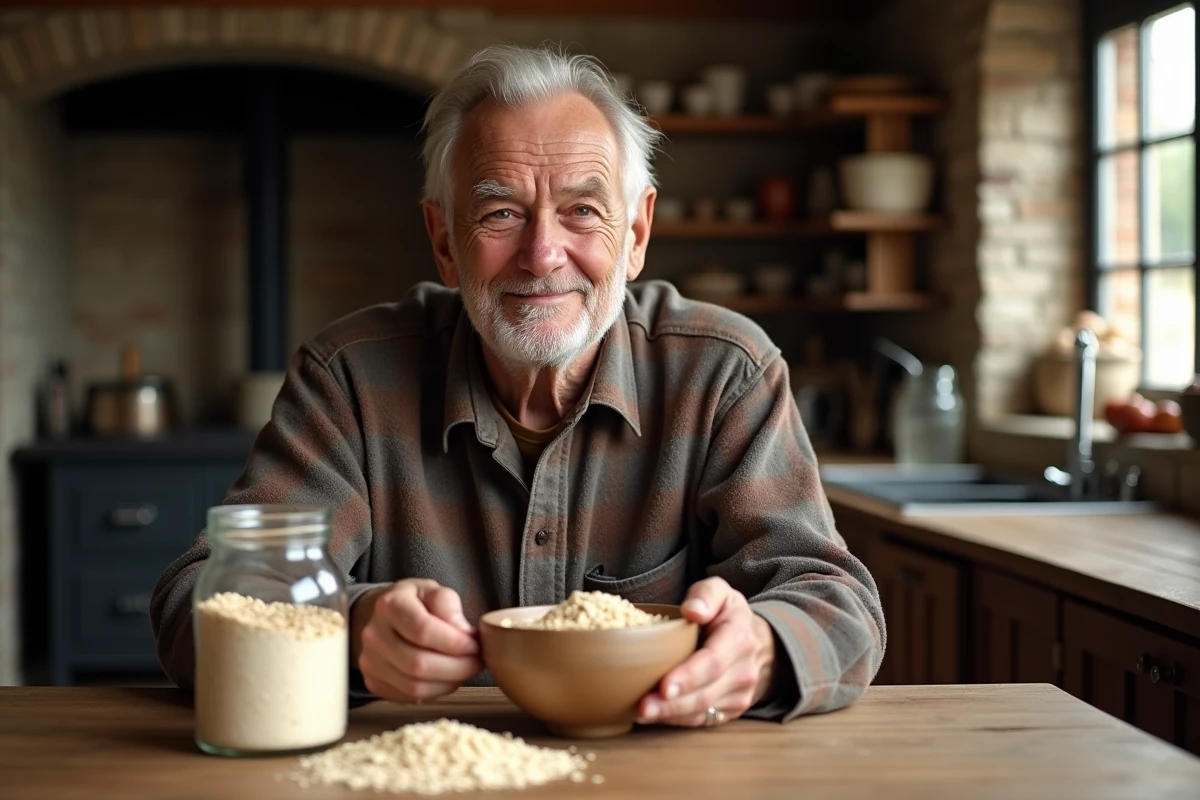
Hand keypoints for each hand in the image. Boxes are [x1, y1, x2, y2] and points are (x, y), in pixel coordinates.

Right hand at [352, 579, 482, 702]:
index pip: (423, 631)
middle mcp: (374, 635)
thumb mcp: (433, 590)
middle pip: (418, 664)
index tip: (475, 644)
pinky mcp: (373, 682)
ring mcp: (370, 661)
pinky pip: (409, 696)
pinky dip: (435, 691)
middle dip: (457, 667)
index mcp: (390, 604)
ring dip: (449, 682)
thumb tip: (463, 633)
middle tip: (477, 661)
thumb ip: (448, 605)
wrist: (384, 616)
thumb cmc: (415, 603)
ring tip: (465, 669)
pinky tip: (447, 677)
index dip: (454, 643)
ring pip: (414, 686)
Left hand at [636, 577, 776, 726]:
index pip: (713, 662)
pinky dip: (677, 720)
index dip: (689, 676)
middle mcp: (744, 670)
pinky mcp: (732, 709)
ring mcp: (740, 693)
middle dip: (673, 703)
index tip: (664, 687)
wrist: (753, 640)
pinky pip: (703, 719)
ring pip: (703, 710)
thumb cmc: (726, 614)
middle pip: (706, 693)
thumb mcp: (719, 591)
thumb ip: (706, 595)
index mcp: (739, 638)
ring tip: (644, 713)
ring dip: (672, 715)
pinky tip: (657, 715)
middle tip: (643, 707)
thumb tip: (693, 611)